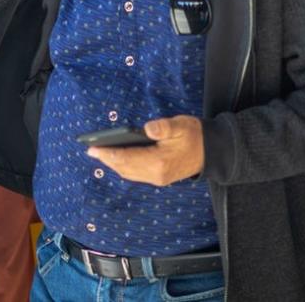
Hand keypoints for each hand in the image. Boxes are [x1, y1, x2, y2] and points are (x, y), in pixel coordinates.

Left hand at [87, 115, 204, 185]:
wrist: (213, 152)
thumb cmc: (195, 136)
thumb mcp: (181, 125)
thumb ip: (164, 127)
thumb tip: (147, 128)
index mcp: (159, 162)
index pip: (126, 159)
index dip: (107, 154)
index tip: (92, 149)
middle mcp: (156, 174)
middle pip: (124, 168)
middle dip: (106, 159)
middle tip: (91, 150)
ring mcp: (158, 179)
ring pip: (128, 173)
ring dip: (113, 164)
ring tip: (100, 154)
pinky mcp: (159, 178)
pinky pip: (135, 174)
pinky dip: (123, 167)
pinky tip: (117, 158)